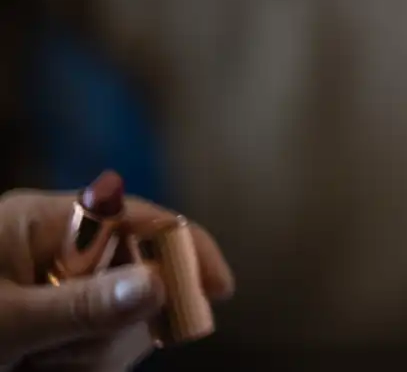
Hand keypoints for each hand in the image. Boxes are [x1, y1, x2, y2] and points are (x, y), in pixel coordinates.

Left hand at [0, 188, 232, 371]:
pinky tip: (46, 370)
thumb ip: (82, 304)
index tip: (219, 289)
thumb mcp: (9, 320)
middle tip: (79, 356)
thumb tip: (162, 284)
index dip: (185, 248)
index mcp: (42, 223)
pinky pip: (98, 345)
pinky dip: (86, 364)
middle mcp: (54, 248)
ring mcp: (51, 290)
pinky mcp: (50, 327)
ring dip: (96, 353)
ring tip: (42, 366)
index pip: (137, 217)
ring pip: (120, 319)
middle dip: (123, 321)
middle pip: (135, 275)